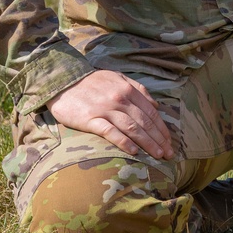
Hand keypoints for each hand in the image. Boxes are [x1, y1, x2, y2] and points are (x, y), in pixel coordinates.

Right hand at [47, 70, 173, 160]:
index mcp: (128, 89)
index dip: (162, 128)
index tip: (169, 142)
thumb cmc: (92, 82)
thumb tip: (156, 104)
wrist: (62, 81)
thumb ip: (138, 89)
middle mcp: (120, 99)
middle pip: (145, 122)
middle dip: (159, 139)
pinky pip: (110, 132)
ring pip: (132, 128)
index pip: (151, 112)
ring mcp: (105, 109)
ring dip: (147, 143)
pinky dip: (124, 141)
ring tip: (157, 155)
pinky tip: (134, 151)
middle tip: (169, 154)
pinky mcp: (90, 119)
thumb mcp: (117, 77)